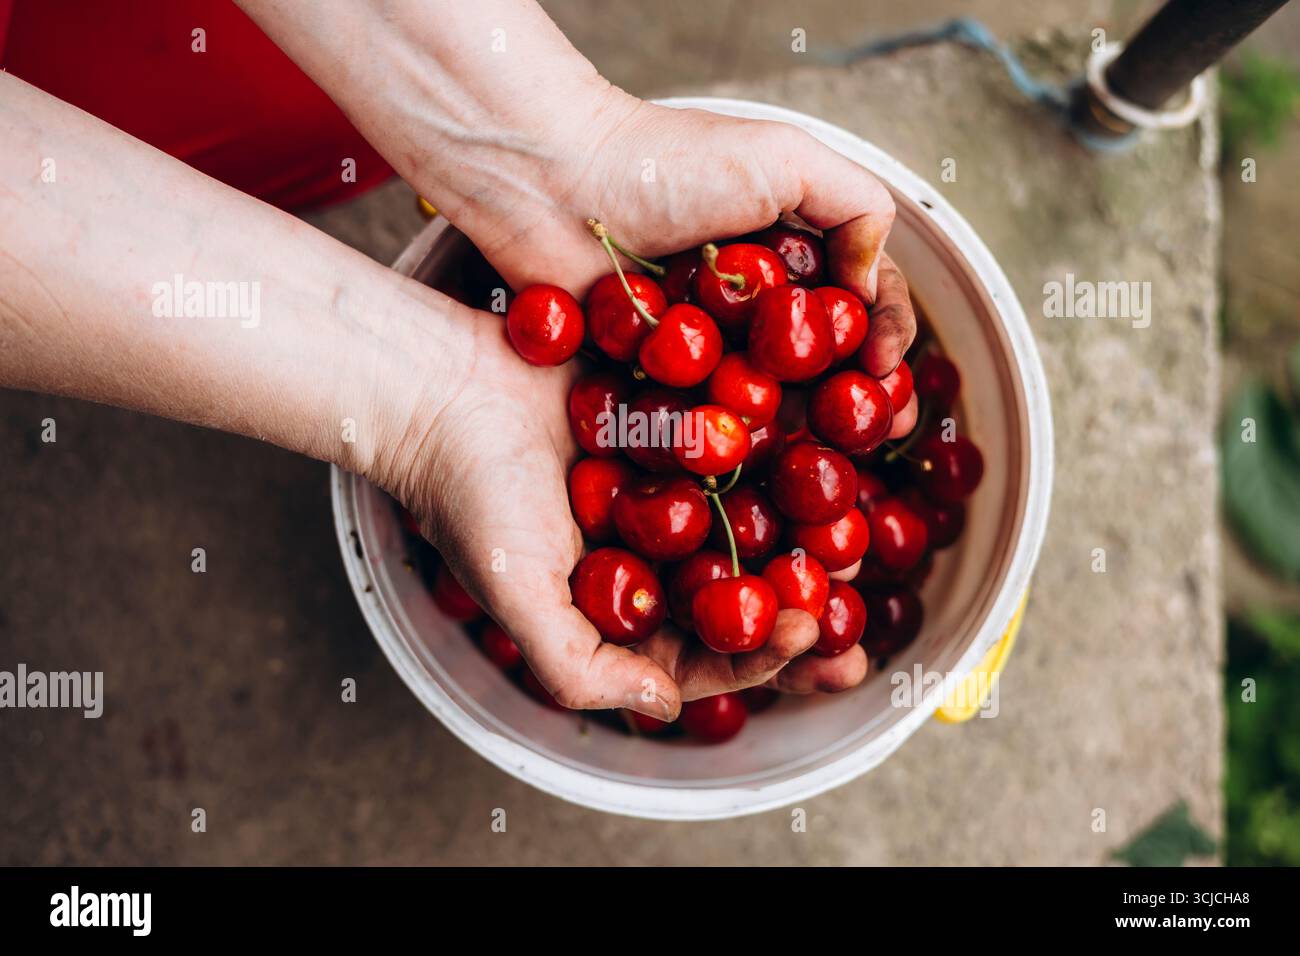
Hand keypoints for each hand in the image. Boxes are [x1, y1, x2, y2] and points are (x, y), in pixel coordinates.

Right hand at [376, 302, 873, 719]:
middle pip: (740, 596)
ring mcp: (668, 490)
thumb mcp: (515, 598)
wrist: (442, 383)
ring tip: (860, 536)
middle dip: (801, 610)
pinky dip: (782, 455)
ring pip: (752, 524)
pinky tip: (833, 456)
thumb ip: (580, 668)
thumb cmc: (471, 494)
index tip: (807, 632)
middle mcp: (650, 557)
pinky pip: (739, 448)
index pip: (700, 653)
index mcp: (618, 611)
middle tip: (857, 608)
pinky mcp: (676, 425)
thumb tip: (665, 707)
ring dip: (805, 536)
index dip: (757, 657)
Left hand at [450, 92, 918, 438]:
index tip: (887, 369)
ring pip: (765, 400)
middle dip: (857, 401)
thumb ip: (856, 204)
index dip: (886, 338)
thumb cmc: (666, 161)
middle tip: (877, 432)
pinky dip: (727, 444)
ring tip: (828, 461)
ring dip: (802, 433)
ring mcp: (705, 345)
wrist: (554, 186)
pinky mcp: (654, 379)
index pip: (860, 302)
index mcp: (790, 253)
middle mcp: (753, 303)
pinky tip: (756, 466)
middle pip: (821, 364)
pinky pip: (698, 421)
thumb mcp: (784, 157)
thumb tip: (873, 288)